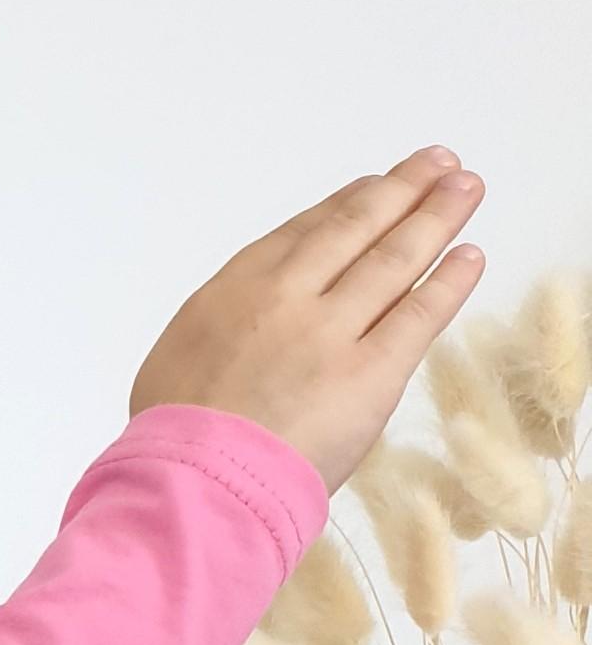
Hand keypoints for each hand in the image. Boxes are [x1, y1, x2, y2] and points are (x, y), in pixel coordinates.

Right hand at [129, 147, 484, 489]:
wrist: (195, 481)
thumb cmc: (174, 436)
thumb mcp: (179, 354)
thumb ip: (226, 324)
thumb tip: (253, 321)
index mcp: (236, 287)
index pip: (306, 231)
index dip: (349, 203)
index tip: (376, 186)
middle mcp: (289, 294)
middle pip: (356, 229)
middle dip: (402, 190)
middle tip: (439, 163)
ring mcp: (333, 330)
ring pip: (394, 258)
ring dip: (436, 217)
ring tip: (466, 188)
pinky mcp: (372, 372)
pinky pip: (420, 313)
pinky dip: (449, 280)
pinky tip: (470, 255)